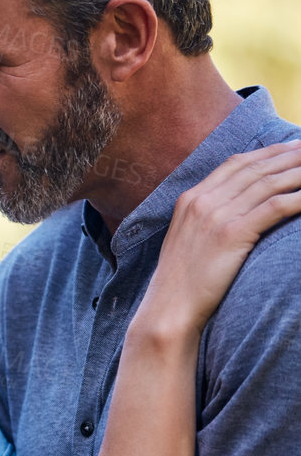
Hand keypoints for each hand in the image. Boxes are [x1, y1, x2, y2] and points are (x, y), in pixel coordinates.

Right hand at [142, 139, 300, 335]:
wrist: (169, 308)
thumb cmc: (183, 281)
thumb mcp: (188, 240)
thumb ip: (207, 218)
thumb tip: (236, 211)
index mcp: (191, 199)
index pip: (236, 164)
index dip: (268, 153)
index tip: (291, 148)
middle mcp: (202, 201)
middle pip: (255, 168)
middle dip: (289, 156)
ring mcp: (216, 216)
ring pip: (268, 183)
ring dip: (299, 173)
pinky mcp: (231, 234)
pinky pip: (275, 207)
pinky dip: (298, 198)